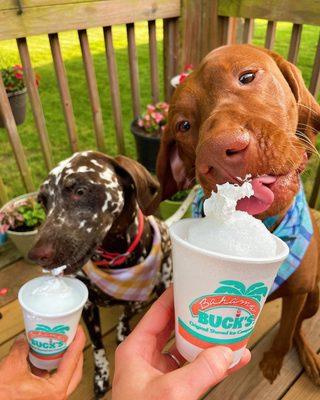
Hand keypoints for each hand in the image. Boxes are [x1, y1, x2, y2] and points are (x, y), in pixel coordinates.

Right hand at [0, 325, 85, 399]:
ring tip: (61, 346)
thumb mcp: (13, 365)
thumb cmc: (2, 396)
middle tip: (73, 338)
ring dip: (63, 361)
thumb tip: (25, 339)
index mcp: (55, 391)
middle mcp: (55, 398)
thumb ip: (22, 348)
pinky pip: (52, 383)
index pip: (73, 362)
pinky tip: (45, 360)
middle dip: (75, 352)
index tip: (79, 331)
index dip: (78, 343)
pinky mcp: (41, 399)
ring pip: (64, 378)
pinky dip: (51, 370)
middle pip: (75, 371)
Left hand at [112, 286, 250, 399]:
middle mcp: (146, 357)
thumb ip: (200, 371)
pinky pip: (192, 367)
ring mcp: (159, 372)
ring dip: (204, 339)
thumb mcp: (171, 393)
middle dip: (193, 316)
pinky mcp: (171, 387)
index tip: (190, 284)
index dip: (174, 297)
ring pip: (184, 347)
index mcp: (136, 350)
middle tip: (211, 303)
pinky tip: (228, 358)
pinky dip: (209, 362)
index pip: (157, 313)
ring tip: (223, 326)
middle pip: (173, 327)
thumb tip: (226, 353)